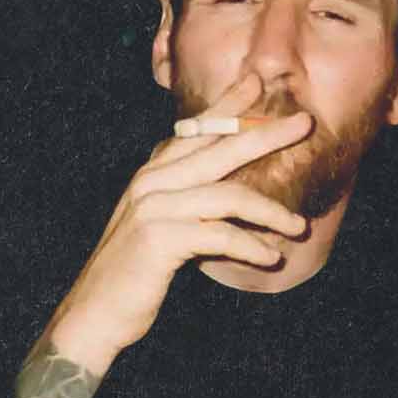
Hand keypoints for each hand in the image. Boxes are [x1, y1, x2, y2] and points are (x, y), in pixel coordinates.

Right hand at [48, 70, 312, 369]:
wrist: (93, 315)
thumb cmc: (134, 273)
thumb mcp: (158, 227)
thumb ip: (186, 202)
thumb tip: (228, 193)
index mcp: (152, 174)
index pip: (196, 130)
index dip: (228, 105)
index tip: (257, 82)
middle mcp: (151, 182)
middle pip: (218, 148)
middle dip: (265, 133)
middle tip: (304, 122)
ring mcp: (153, 208)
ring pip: (227, 196)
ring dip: (270, 212)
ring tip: (299, 227)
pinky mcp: (159, 240)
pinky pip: (218, 235)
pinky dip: (250, 246)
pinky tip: (271, 257)